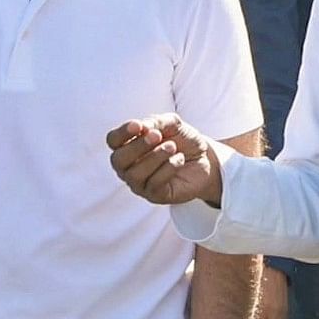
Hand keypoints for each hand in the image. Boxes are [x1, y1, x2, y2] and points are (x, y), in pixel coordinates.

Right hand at [105, 115, 226, 208]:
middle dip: (137, 146)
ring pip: (135, 174)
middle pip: (118, 160)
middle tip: (157, 136)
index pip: (113, 140)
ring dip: (155, 157)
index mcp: (128, 146)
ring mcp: (140, 183)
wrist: (204, 158)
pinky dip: (168, 168)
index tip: (139, 125)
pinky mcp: (155, 196)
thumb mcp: (172, 124)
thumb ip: (156, 122)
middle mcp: (128, 167)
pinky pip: (154, 185)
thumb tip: (142, 127)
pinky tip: (179, 159)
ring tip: (172, 147)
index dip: (122, 133)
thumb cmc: (182, 140)